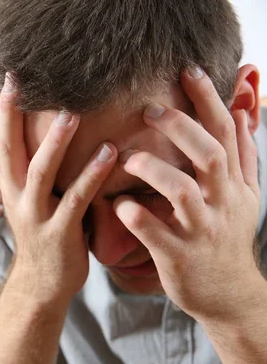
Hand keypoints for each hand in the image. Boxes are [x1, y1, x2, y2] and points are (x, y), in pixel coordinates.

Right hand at [0, 68, 116, 299]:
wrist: (41, 282)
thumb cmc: (42, 231)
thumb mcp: (26, 196)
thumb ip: (29, 164)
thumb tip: (42, 125)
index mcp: (6, 182)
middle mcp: (13, 194)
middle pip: (6, 147)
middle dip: (10, 111)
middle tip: (16, 76)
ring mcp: (33, 214)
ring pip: (39, 172)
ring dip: (54, 142)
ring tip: (70, 113)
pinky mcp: (58, 232)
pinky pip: (75, 200)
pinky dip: (90, 175)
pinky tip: (108, 152)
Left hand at [114, 66, 261, 321]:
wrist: (228, 294)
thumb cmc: (227, 237)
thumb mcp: (244, 196)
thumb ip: (241, 156)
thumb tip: (240, 113)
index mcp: (234, 184)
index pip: (225, 133)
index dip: (208, 100)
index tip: (188, 70)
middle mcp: (221, 203)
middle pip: (209, 156)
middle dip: (181, 128)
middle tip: (150, 108)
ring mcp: (201, 231)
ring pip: (184, 193)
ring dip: (156, 170)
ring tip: (128, 158)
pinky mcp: (179, 257)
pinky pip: (157, 234)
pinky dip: (138, 218)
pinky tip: (119, 205)